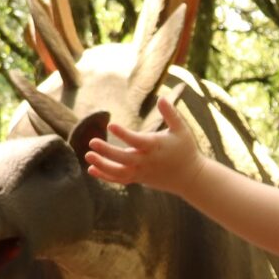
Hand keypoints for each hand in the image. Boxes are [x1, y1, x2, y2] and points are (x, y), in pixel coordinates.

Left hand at [82, 95, 205, 193]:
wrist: (190, 177)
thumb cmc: (186, 149)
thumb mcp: (181, 129)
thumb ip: (171, 114)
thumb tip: (162, 98)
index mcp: (155, 147)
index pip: (137, 141)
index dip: (124, 134)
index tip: (111, 125)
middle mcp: (146, 161)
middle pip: (124, 159)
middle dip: (107, 152)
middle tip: (92, 141)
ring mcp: (141, 172)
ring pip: (119, 172)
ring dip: (103, 166)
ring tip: (88, 156)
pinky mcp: (139, 178)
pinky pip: (120, 180)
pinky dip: (106, 176)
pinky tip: (92, 169)